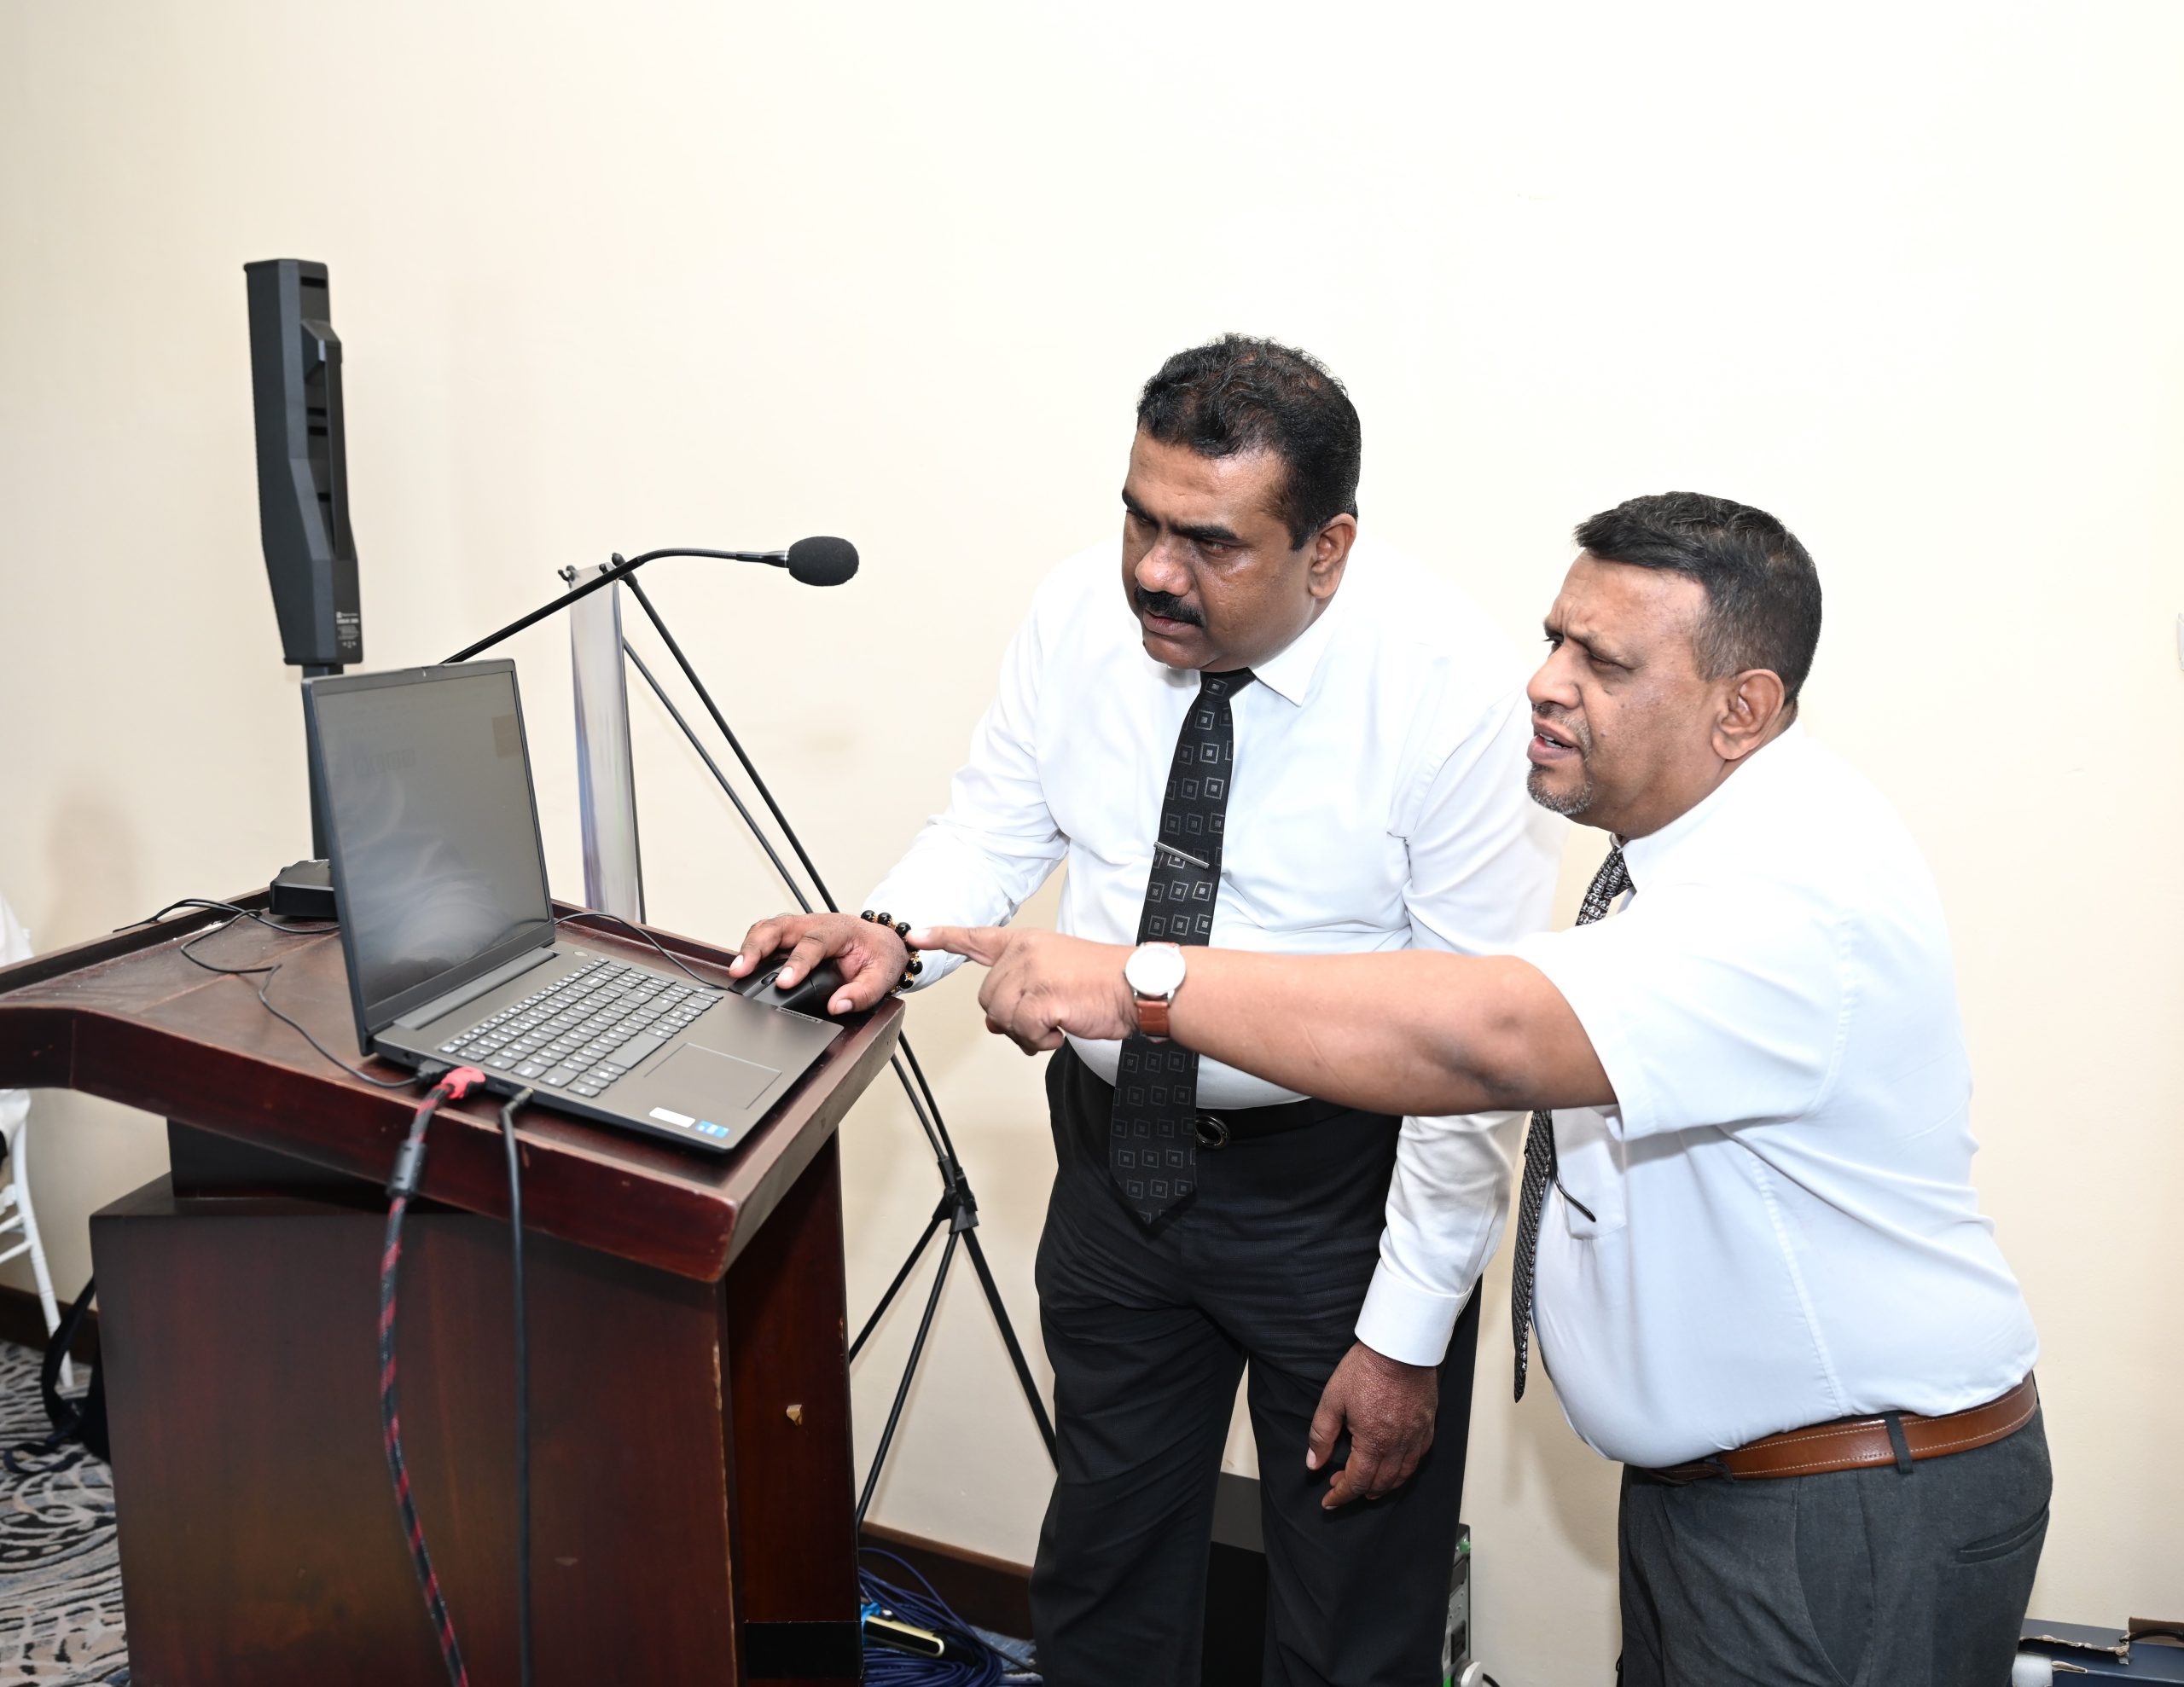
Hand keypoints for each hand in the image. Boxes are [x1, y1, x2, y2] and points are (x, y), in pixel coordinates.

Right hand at [726, 912, 906, 1015]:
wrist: (881, 940)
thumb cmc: (878, 954)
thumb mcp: (882, 976)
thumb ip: (862, 993)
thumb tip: (838, 1006)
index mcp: (839, 929)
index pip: (813, 943)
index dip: (796, 963)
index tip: (784, 982)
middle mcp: (815, 923)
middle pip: (779, 927)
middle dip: (757, 947)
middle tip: (742, 969)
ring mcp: (800, 927)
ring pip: (767, 928)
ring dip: (749, 946)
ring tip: (736, 969)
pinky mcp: (790, 935)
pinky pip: (765, 935)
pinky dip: (751, 947)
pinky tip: (742, 964)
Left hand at [911, 925, 1135, 1052]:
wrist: (1136, 987)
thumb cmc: (1102, 984)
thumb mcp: (1055, 978)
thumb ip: (1020, 992)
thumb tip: (995, 1023)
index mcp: (1027, 943)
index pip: (977, 938)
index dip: (944, 938)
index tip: (915, 935)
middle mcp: (1024, 954)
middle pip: (988, 999)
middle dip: (1013, 1018)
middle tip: (1045, 1021)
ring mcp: (1031, 974)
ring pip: (1001, 1018)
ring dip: (1028, 1033)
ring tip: (1057, 1023)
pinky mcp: (1041, 997)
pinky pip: (1022, 1032)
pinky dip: (1041, 1041)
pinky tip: (1062, 1029)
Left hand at [1305, 1341, 1437, 1509]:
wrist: (1400, 1345)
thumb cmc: (1366, 1368)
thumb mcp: (1333, 1399)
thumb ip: (1322, 1434)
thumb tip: (1314, 1463)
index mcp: (1373, 1441)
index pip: (1356, 1481)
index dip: (1341, 1495)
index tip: (1329, 1501)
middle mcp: (1398, 1445)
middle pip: (1380, 1483)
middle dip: (1359, 1491)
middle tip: (1341, 1486)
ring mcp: (1416, 1436)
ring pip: (1403, 1475)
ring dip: (1384, 1486)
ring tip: (1368, 1486)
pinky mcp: (1428, 1424)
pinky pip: (1419, 1457)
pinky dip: (1405, 1469)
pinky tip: (1395, 1465)